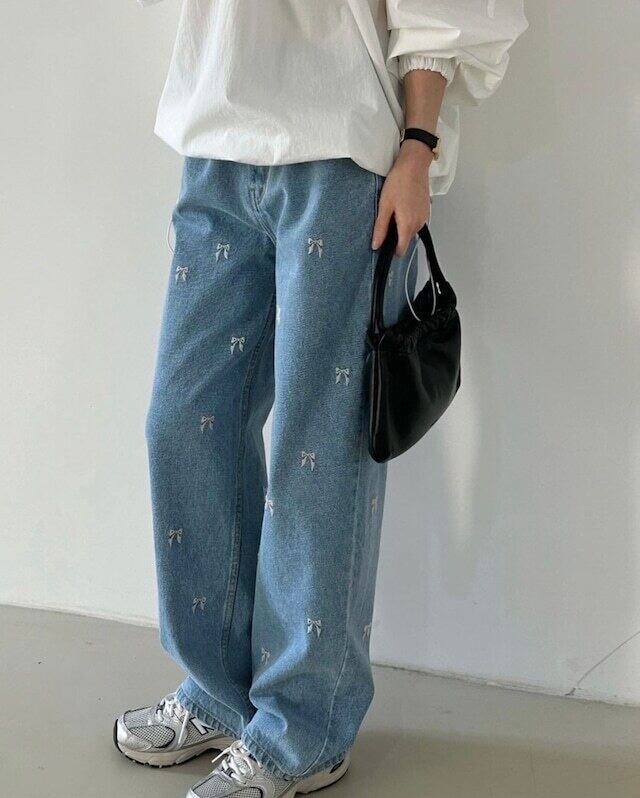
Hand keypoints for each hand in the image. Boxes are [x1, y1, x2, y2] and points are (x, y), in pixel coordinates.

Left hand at [371, 140, 431, 255]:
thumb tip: (376, 246)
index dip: (391, 250)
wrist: (414, 164)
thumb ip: (381, 228)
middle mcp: (418, 224)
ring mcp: (424, 217)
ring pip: (411, 231)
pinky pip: (416, 222)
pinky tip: (402, 206)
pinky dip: (409, 219)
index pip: (401, 249)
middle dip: (396, 236)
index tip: (383, 245)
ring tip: (394, 211)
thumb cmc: (398, 182)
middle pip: (406, 240)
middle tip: (385, 221)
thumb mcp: (385, 205)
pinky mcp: (426, 210)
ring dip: (402, 227)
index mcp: (407, 225)